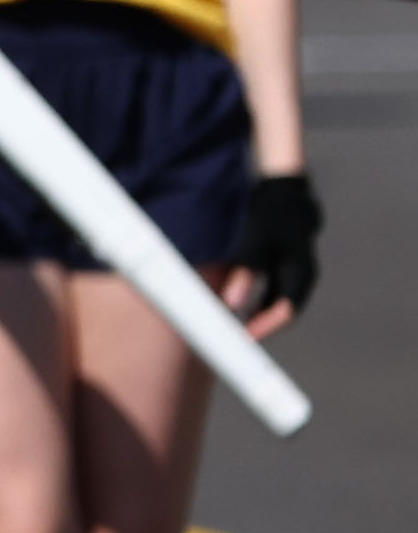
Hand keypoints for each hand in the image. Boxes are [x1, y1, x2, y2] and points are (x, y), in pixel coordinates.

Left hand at [225, 170, 319, 333]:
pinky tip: (237, 309)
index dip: (265, 328)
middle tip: (236, 343)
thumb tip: (232, 304)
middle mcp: (301, 275)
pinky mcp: (283, 266)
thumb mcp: (256, 241)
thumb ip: (245, 272)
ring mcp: (294, 271)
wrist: (283, 189)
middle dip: (260, 328)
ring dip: (257, 317)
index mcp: (301, 273)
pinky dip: (255, 303)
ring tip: (233, 330)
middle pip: (282, 311)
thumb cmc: (272, 214)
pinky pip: (271, 292)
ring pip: (276, 303)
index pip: (285, 311)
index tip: (243, 341)